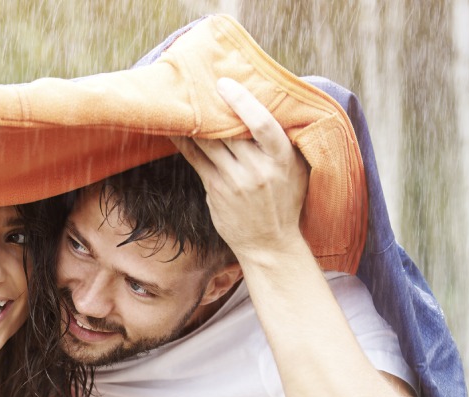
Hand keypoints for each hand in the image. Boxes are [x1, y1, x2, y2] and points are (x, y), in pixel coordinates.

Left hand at [171, 77, 309, 261]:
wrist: (270, 244)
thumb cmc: (286, 201)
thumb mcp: (297, 169)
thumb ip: (284, 141)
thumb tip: (272, 104)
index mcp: (282, 159)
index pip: (262, 124)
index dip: (242, 101)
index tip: (225, 83)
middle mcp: (257, 169)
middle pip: (229, 129)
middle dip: (212, 104)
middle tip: (195, 80)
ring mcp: (233, 180)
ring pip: (208, 141)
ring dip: (193, 119)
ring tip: (179, 97)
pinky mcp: (215, 189)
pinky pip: (195, 158)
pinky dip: (183, 140)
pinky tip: (171, 126)